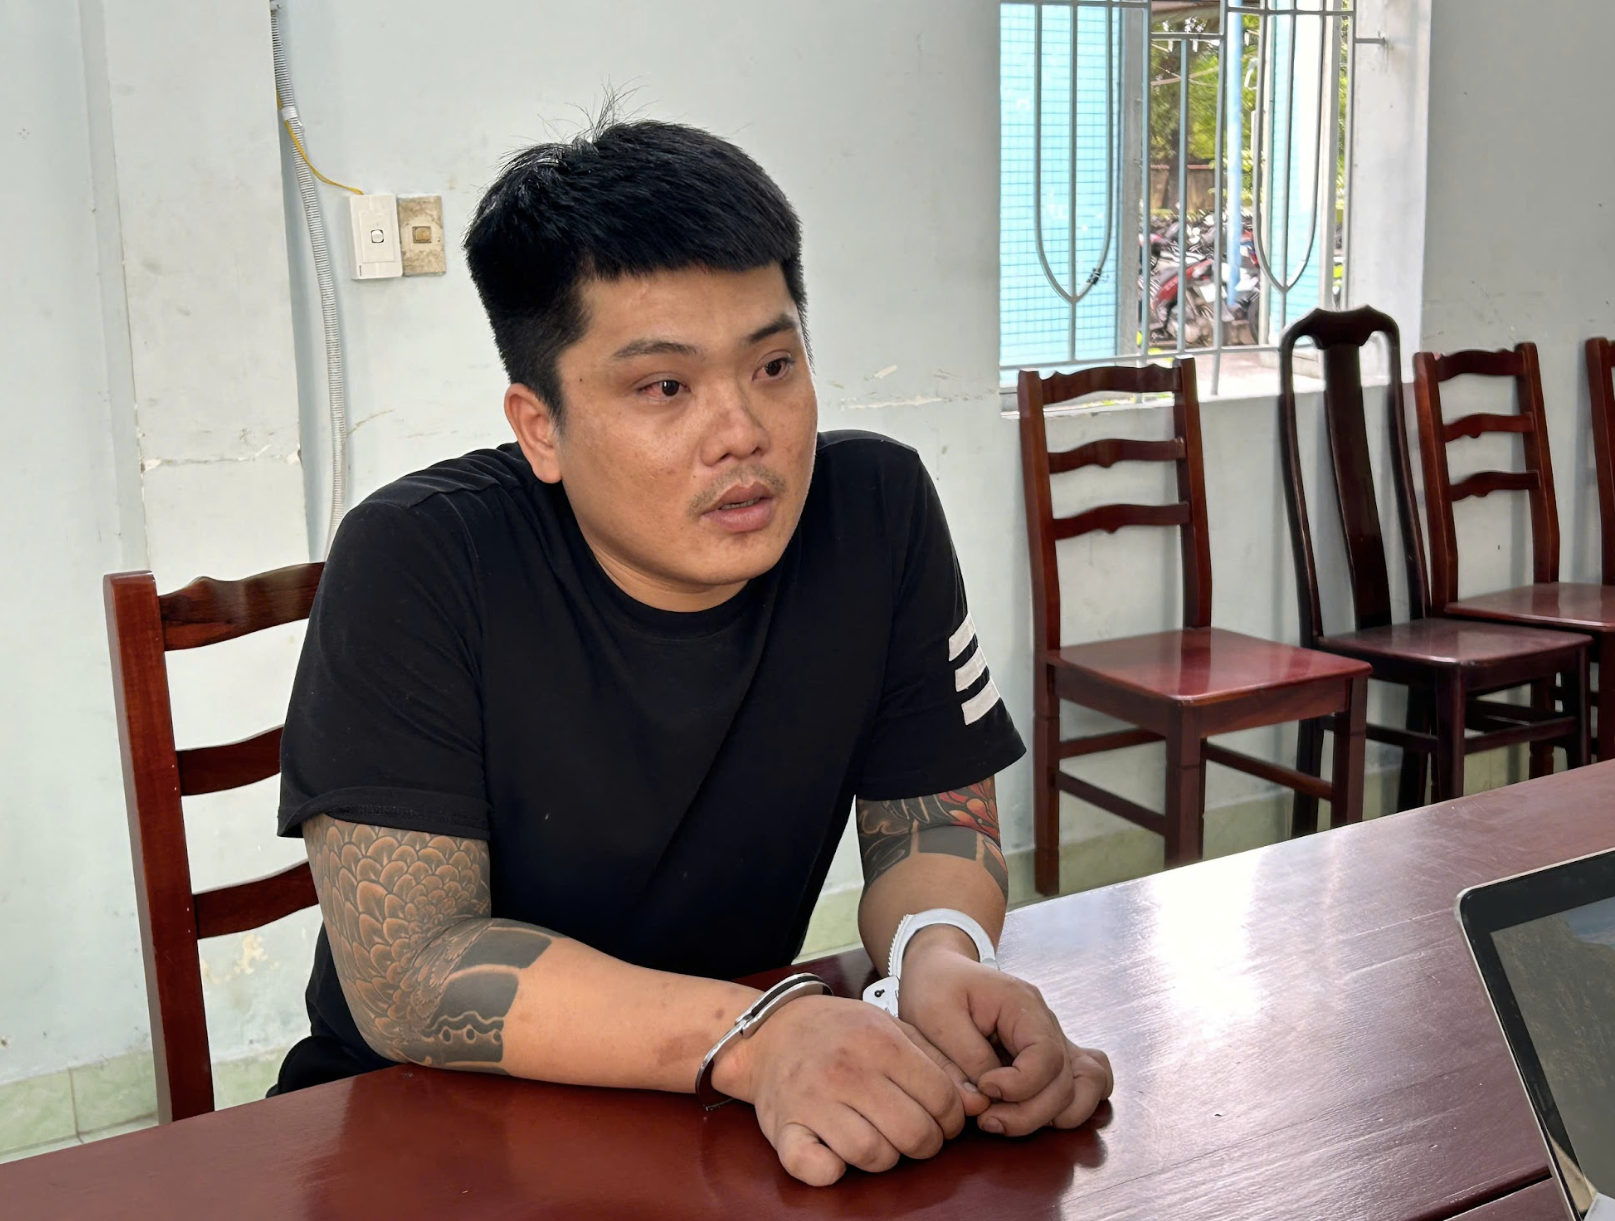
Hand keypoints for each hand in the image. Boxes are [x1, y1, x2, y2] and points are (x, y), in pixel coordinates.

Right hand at [712, 993, 971, 1186]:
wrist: (772, 1032)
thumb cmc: (842, 1032)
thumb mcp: (892, 1029)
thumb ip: (938, 1062)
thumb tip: (977, 1104)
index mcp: (880, 1042)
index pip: (942, 1099)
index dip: (952, 1119)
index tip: (941, 1120)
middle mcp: (848, 1070)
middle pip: (914, 1133)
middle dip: (925, 1143)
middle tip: (914, 1134)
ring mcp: (813, 1100)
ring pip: (874, 1155)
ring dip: (885, 1157)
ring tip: (879, 1139)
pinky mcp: (784, 1128)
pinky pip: (816, 1168)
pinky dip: (831, 1171)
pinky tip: (836, 1156)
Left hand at [898, 927, 1113, 1136]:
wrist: (940, 971)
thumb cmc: (936, 987)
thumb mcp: (935, 1015)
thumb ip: (962, 1058)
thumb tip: (982, 1102)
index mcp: (1022, 1004)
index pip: (1046, 1056)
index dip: (1020, 1086)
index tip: (983, 1090)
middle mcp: (1047, 1023)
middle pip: (1065, 1082)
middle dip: (1028, 1113)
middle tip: (986, 1120)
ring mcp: (1054, 1040)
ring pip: (1084, 1088)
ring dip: (1050, 1117)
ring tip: (1004, 1120)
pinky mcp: (1049, 1057)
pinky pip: (1088, 1082)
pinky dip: (1072, 1106)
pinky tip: (1032, 1114)